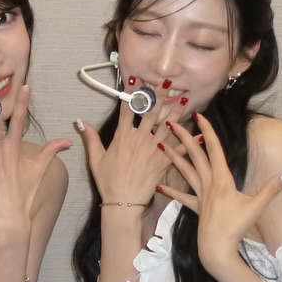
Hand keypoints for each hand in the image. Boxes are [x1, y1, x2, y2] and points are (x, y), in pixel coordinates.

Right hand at [74, 76, 181, 209]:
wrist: (123, 202)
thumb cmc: (108, 182)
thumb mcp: (96, 159)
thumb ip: (91, 138)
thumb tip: (81, 122)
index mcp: (123, 136)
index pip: (127, 109)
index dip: (131, 93)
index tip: (136, 79)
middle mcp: (139, 139)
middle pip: (151, 112)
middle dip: (160, 95)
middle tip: (168, 81)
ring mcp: (153, 149)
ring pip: (167, 125)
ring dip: (177, 111)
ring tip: (185, 97)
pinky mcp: (163, 161)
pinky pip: (179, 148)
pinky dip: (190, 141)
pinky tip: (200, 133)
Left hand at [157, 113, 281, 271]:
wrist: (217, 249)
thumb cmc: (236, 228)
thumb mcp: (257, 207)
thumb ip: (272, 189)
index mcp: (222, 179)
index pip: (215, 149)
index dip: (208, 131)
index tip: (199, 116)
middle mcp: (209, 184)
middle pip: (195, 156)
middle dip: (183, 137)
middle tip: (171, 122)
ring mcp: (200, 196)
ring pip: (185, 171)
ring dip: (174, 157)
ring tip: (160, 145)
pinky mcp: (196, 208)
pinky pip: (182, 196)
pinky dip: (171, 190)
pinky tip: (159, 185)